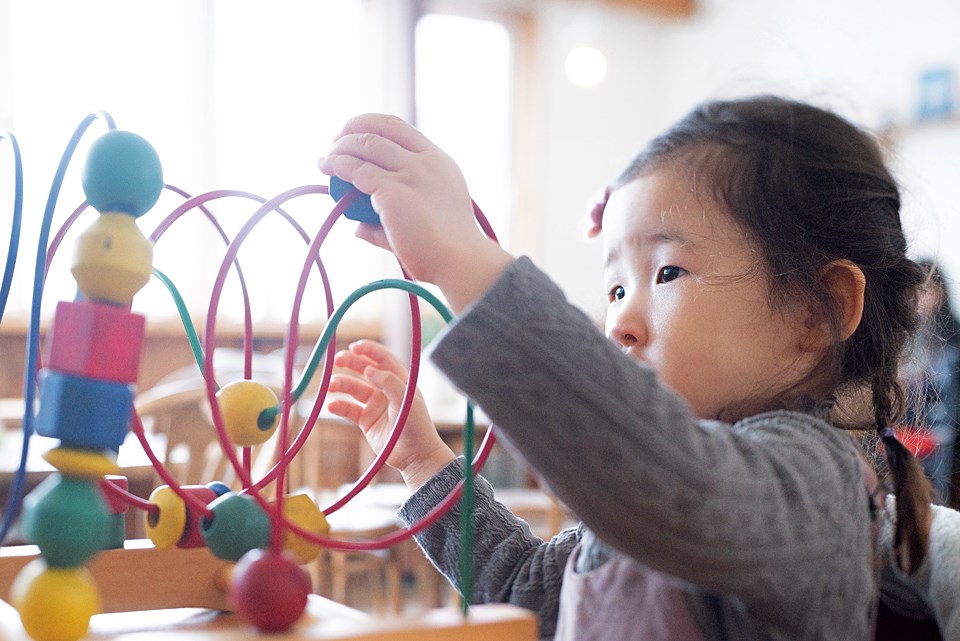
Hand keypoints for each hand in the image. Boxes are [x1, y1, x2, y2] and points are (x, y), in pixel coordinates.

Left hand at [318, 114, 512, 312]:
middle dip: (350, 131)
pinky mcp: (393, 191)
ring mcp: (410, 174)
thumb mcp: (428, 220)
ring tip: (325, 160)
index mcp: (439, 162)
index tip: (354, 132)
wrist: (460, 261)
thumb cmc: (446, 249)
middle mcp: (425, 162)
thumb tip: (359, 228)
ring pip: (365, 146)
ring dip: (339, 148)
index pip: (399, 128)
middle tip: (334, 143)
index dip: (371, 124)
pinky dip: (337, 166)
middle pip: (378, 131)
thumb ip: (394, 218)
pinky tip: (328, 169)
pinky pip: (357, 171)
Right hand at [326, 340, 454, 489]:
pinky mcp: (366, 421)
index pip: (383, 359)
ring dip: (341, 384)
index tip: (354, 346)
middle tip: (337, 360)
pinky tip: (331, 405)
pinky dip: (339, 406)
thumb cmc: (416, 426)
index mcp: (400, 381)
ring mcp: (375, 405)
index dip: (369, 350)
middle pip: (365, 370)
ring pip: (354, 388)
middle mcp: (386, 390)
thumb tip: (370, 369)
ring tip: (331, 386)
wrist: (415, 456)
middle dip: (350, 362)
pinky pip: (349, 409)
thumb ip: (389, 383)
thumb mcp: (406, 401)